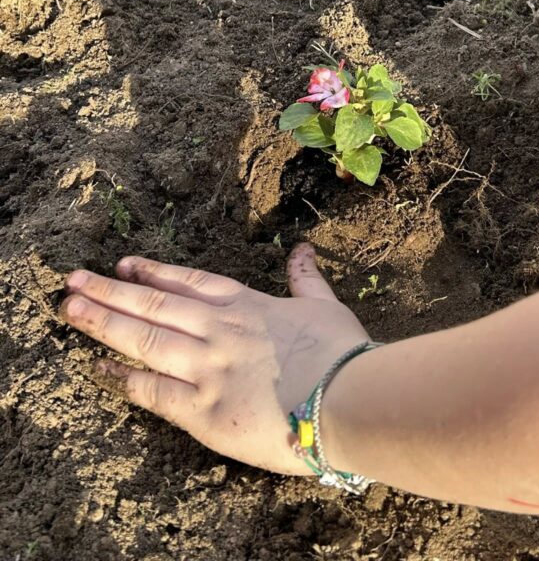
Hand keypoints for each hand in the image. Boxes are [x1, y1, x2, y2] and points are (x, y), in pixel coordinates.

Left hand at [60, 243, 370, 474]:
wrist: (347, 400)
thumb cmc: (341, 354)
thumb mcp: (326, 306)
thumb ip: (306, 278)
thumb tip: (304, 249)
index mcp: (246, 305)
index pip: (189, 282)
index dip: (153, 271)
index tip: (123, 264)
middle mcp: (218, 330)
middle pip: (154, 304)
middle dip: (110, 291)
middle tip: (74, 280)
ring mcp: (205, 368)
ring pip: (143, 339)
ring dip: (103, 323)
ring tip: (71, 309)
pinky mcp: (201, 410)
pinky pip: (152, 390)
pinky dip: (123, 378)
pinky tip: (100, 368)